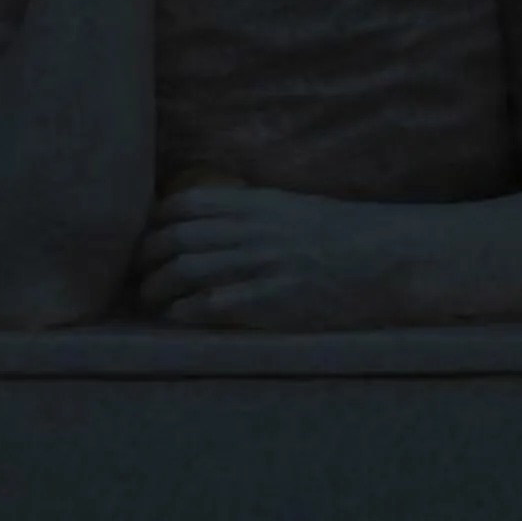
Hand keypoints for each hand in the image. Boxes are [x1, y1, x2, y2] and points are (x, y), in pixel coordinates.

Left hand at [134, 185, 419, 329]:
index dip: (155, 221)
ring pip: (187, 270)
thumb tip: (213, 220)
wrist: (387, 258)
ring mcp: (260, 265)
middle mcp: (252, 230)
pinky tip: (176, 316)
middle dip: (146, 256)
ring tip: (148, 298)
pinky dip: (187, 310)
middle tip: (134, 273)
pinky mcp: (272, 300)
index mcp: (256, 204)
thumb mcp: (292, 209)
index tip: (142, 237)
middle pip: (177, 238)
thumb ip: (252, 213)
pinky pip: (214, 304)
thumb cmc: (344, 235)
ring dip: (158, 286)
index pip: (186, 205)